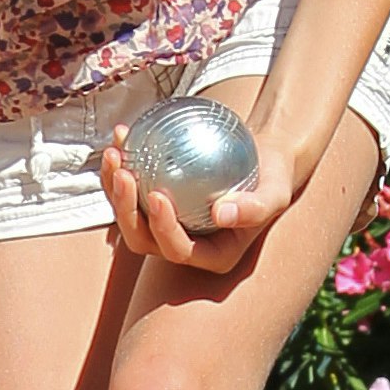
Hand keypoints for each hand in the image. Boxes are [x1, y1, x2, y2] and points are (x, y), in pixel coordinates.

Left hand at [100, 124, 299, 278]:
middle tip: (125, 172)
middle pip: (141, 237)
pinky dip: (121, 161)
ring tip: (115, 151)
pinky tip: (122, 133)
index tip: (157, 194)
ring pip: (127, 212)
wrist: (262, 159)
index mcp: (209, 255)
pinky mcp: (152, 199)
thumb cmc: (273, 178)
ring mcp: (162, 223)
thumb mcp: (276, 193)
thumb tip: (222, 215)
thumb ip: (254, 208)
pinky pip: (129, 185)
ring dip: (113, 186)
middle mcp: (181, 244)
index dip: (162, 229)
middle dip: (124, 210)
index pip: (178, 250)